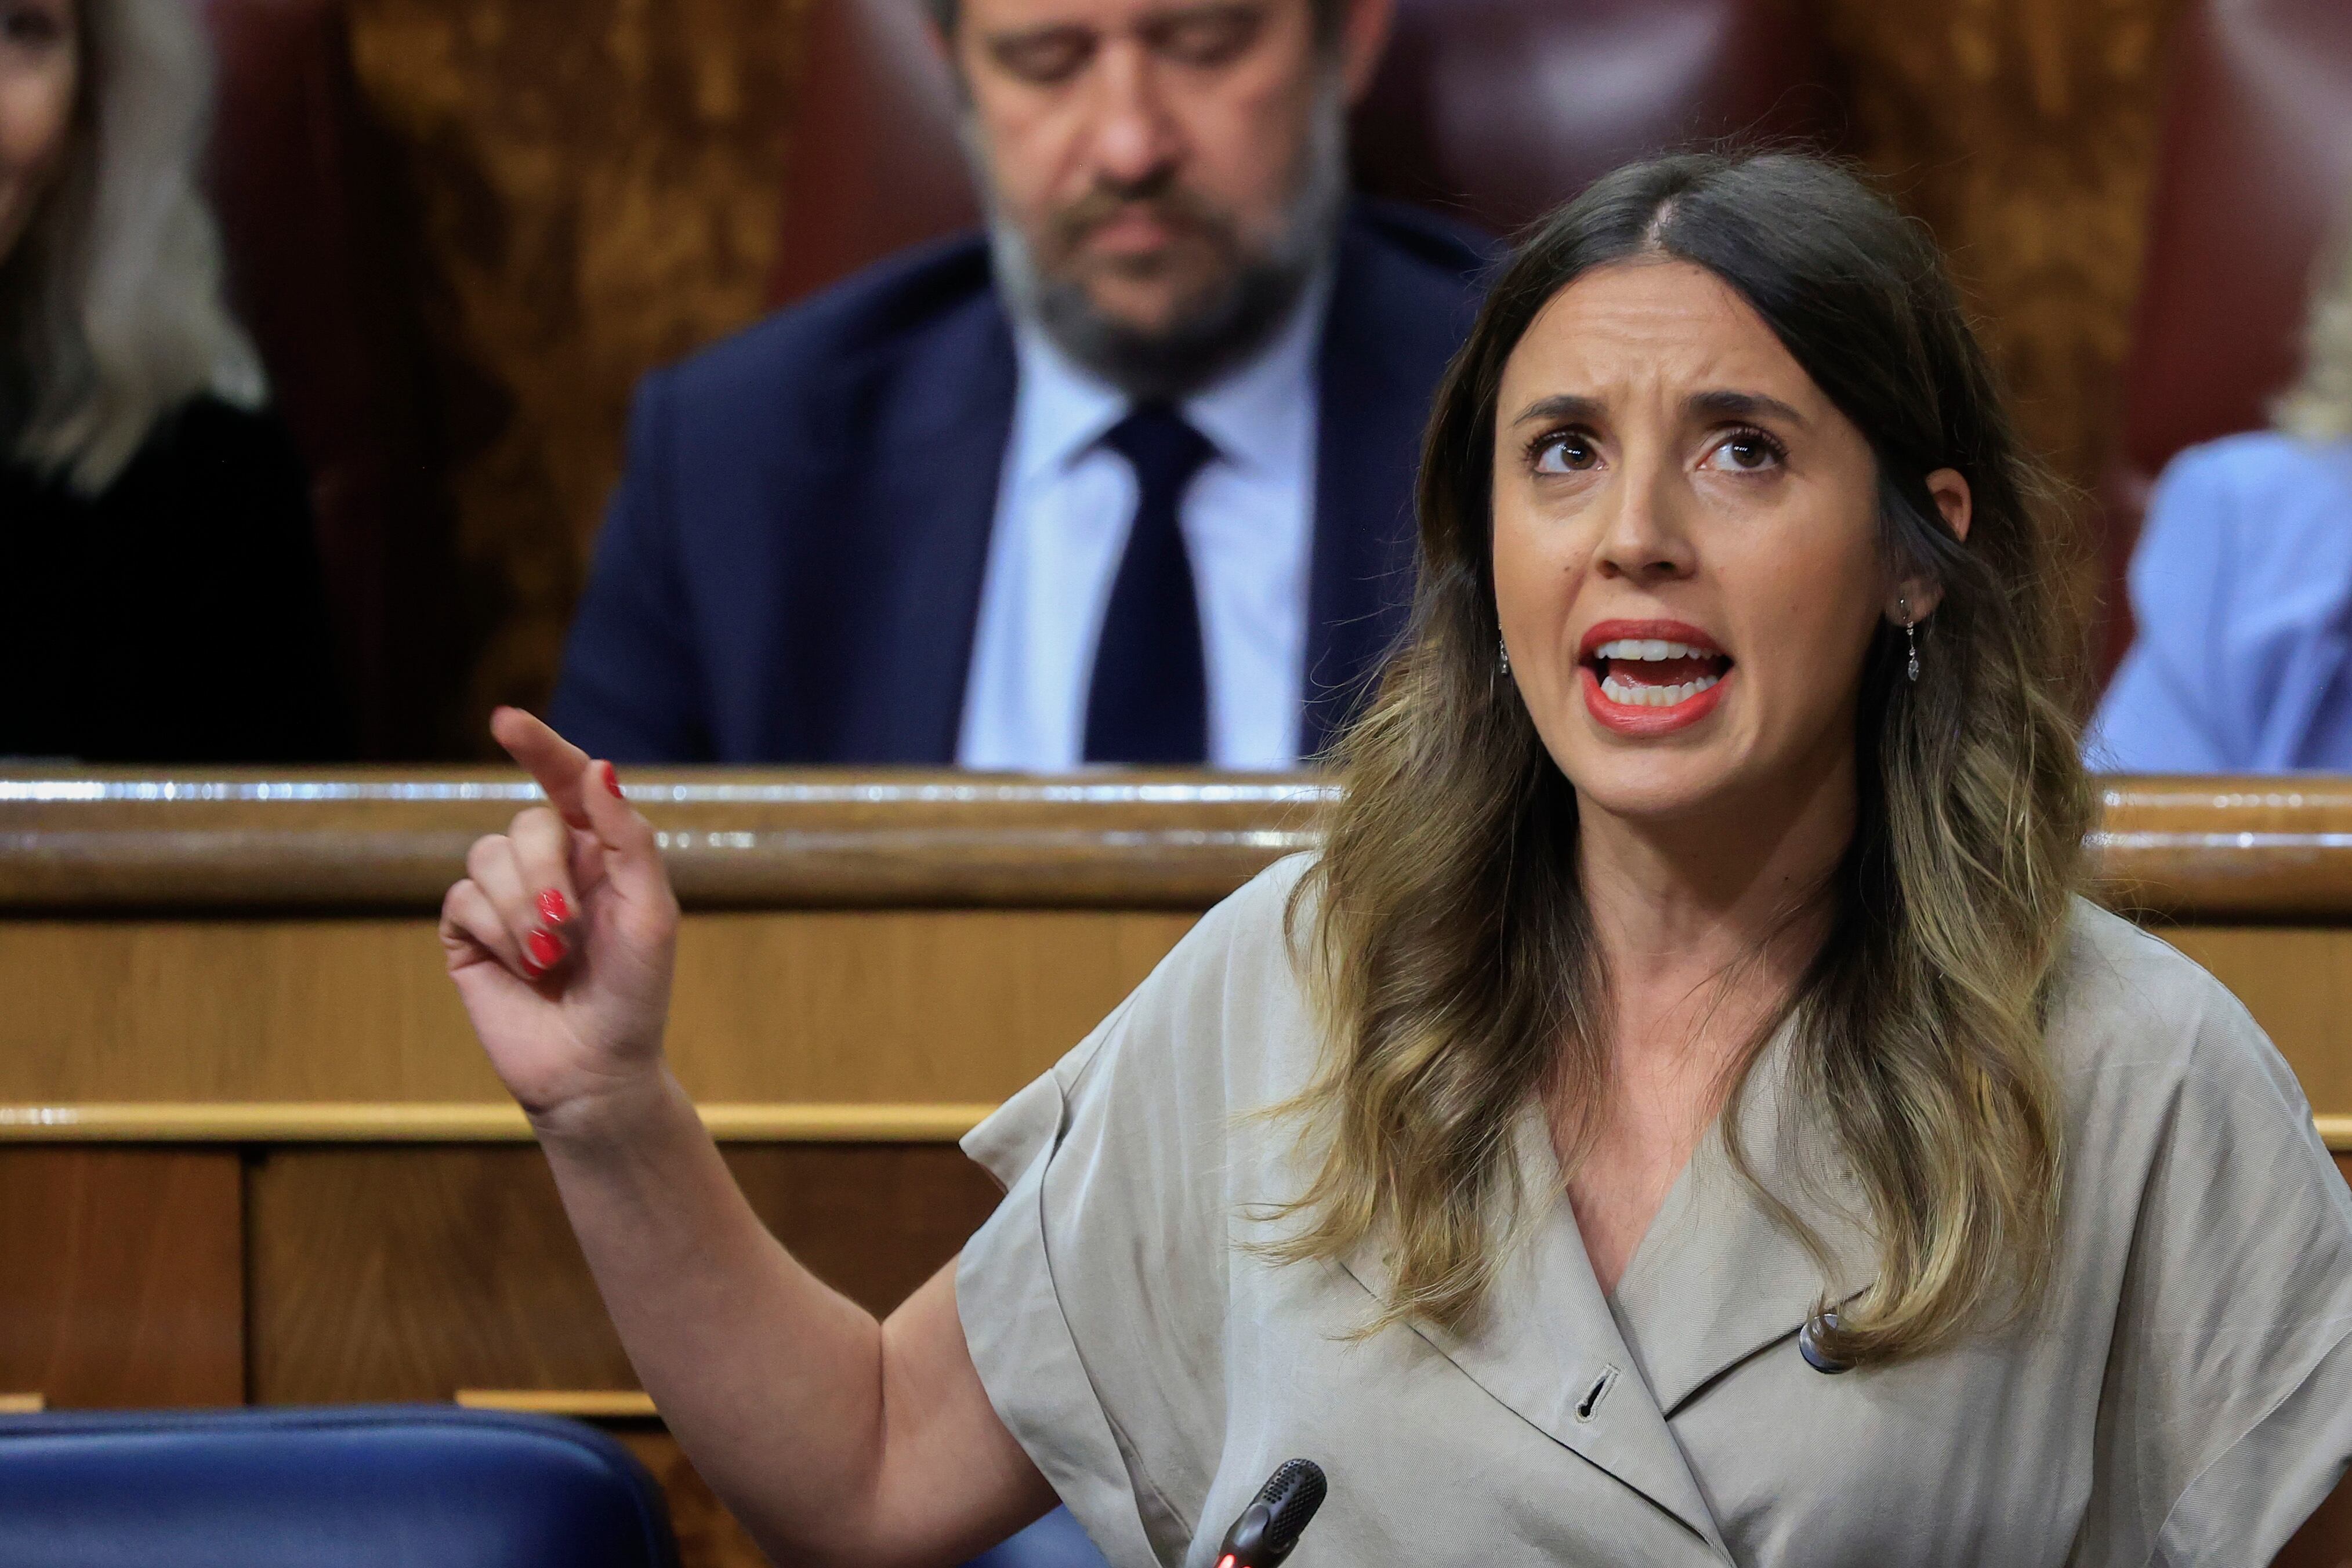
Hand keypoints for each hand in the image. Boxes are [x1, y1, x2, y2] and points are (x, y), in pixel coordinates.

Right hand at [439, 709, 680, 1132]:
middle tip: (566, 930)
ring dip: (523, 910)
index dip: (538, 746)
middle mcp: (550, 865)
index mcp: (599, 850)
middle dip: (545, 873)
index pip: (565, 781)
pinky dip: (496, 933)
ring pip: (487, 855)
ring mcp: (505, 897)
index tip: (505, 719)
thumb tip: (598, 768)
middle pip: (526, 821)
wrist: (595, 1067)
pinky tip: (523, 969)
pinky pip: (462, 898)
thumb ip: (628, 839)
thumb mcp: (651, 913)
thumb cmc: (635, 991)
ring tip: (551, 959)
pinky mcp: (468, 932)